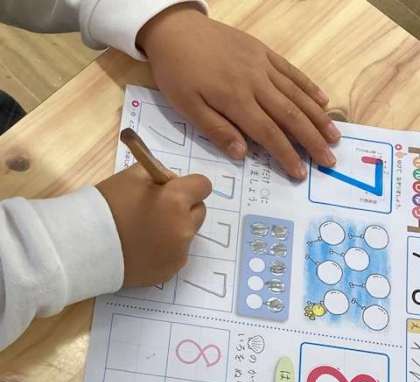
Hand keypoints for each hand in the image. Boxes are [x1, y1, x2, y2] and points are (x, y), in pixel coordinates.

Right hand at [97, 164, 210, 286]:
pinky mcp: (171, 271)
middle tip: (159, 210)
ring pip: (187, 234)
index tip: (174, 190)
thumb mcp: (132, 176)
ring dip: (175, 230)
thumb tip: (173, 182)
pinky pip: (176, 254)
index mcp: (176, 200)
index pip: (203, 186)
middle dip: (185, 208)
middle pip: (199, 212)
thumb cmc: (107, 206)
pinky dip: (166, 250)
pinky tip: (144, 248)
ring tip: (147, 232)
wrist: (86, 246)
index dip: (189, 186)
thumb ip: (159, 175)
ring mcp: (179, 252)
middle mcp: (184, 228)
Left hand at [137, 4, 339, 179]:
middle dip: (312, 140)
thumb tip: (243, 154)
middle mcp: (255, 82)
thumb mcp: (186, 107)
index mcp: (235, 100)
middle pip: (290, 115)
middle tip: (329, 160)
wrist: (175, 29)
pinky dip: (309, 87)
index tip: (301, 172)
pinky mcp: (263, 52)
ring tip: (334, 136)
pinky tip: (323, 101)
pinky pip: (291, 71)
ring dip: (317, 117)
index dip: (286, 154)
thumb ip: (216, 130)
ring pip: (296, 94)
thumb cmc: (177, 73)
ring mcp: (262, 65)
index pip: (267, 133)